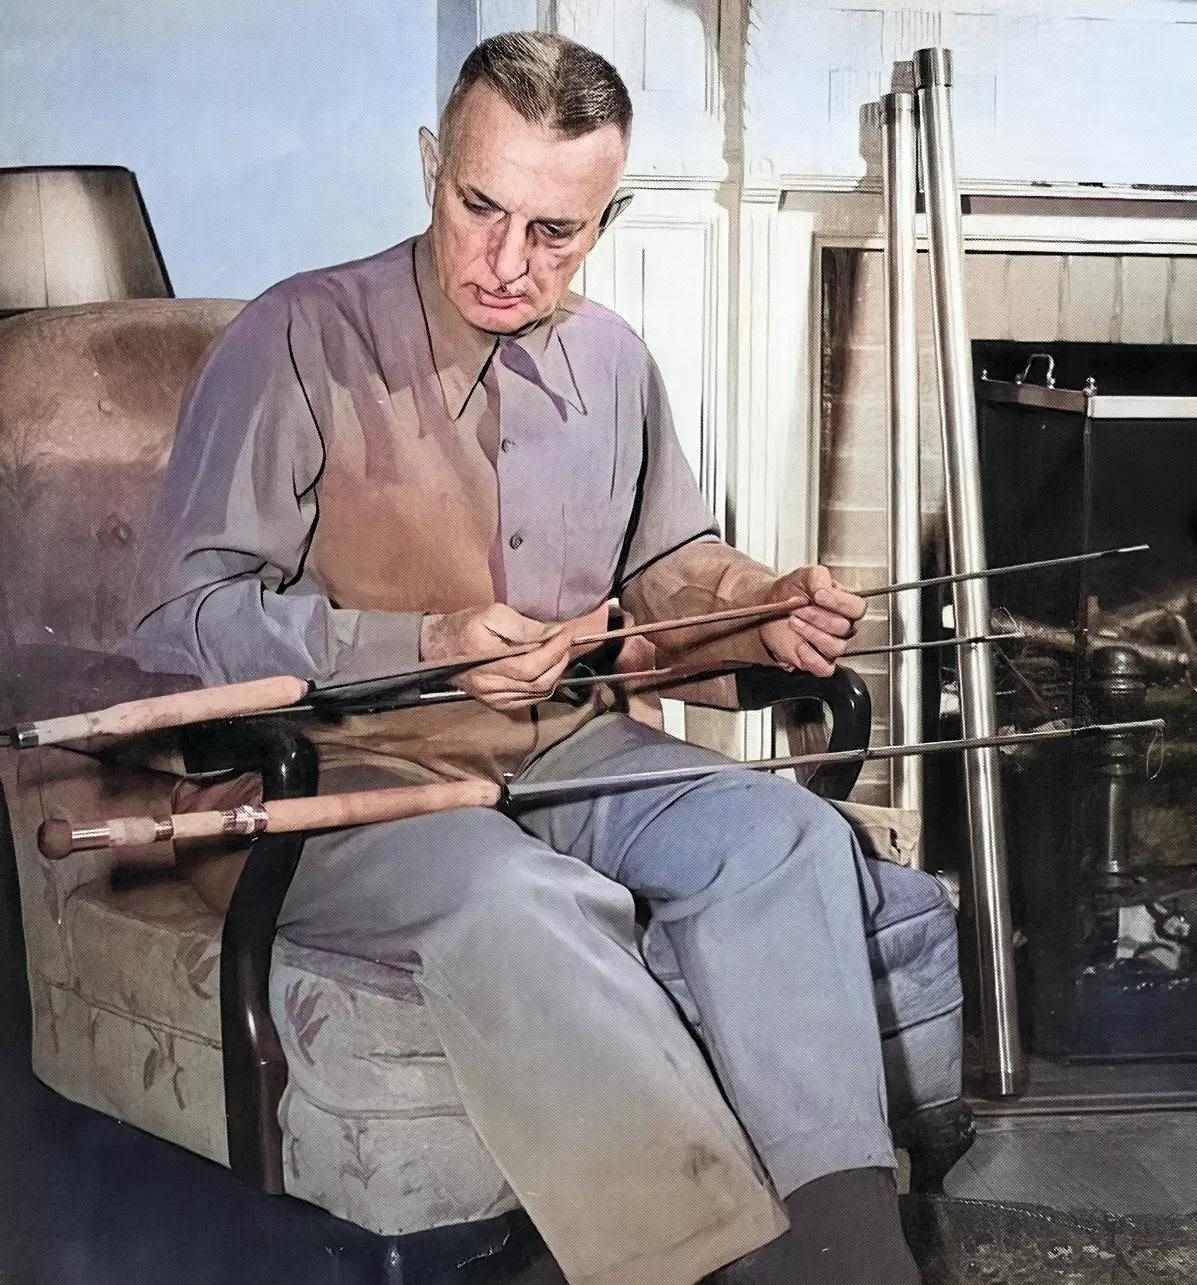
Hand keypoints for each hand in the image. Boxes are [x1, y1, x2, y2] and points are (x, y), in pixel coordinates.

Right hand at [419, 602, 608, 711]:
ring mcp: (494, 698)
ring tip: (558, 654)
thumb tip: (551, 632)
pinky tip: (546, 671)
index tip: (567, 633)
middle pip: (539, 682)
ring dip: (555, 673)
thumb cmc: (464, 627)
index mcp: (488, 661)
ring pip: (537, 694)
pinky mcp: (496, 703)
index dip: (555, 650)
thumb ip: (522, 626)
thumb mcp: (491, 614)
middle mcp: (492, 686)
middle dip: (559, 661)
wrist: (438, 648)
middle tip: (565, 642)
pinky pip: (529, 701)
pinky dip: (544, 687)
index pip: (533, 664)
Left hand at [758, 565, 865, 677]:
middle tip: (799, 608)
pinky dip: (811, 657)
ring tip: (794, 621)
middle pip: (845, 628)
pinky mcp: (817, 660)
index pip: (857, 608)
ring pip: (836, 647)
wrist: (769, 605)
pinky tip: (799, 645)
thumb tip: (825, 589)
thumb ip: (819, 577)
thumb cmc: (790, 591)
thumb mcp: (804, 575)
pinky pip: (825, 668)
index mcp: (844, 604)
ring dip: (812, 633)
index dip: (839, 602)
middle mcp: (841, 626)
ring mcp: (830, 645)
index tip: (819, 595)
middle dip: (818, 616)